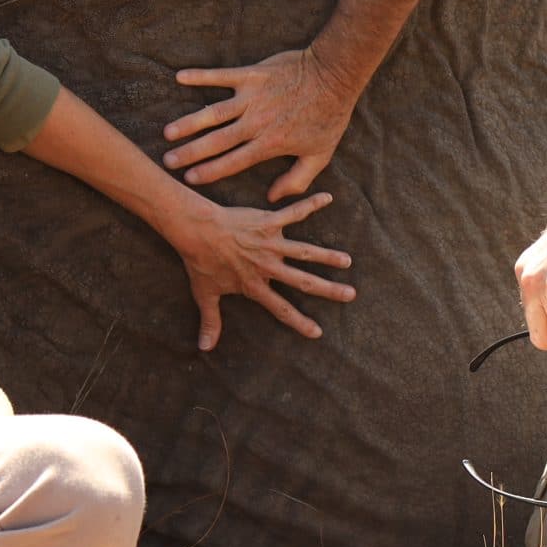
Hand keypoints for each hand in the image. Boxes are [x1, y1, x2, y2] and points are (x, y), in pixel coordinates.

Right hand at [164, 48, 356, 200]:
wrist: (334, 77)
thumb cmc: (328, 117)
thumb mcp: (319, 156)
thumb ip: (297, 180)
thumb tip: (274, 197)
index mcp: (268, 145)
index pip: (233, 163)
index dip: (209, 172)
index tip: (189, 179)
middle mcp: (255, 123)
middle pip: (216, 142)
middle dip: (190, 153)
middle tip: (168, 161)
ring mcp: (251, 98)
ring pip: (213, 114)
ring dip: (189, 123)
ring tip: (168, 133)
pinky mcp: (251, 75)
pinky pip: (221, 76)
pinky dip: (200, 76)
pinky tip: (180, 77)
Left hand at [164, 190, 353, 350]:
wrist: (195, 230)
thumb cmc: (199, 261)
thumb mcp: (204, 294)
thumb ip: (210, 321)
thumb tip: (204, 348)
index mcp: (255, 286)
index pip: (281, 309)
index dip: (299, 322)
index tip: (317, 332)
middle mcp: (268, 267)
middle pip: (303, 282)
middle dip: (328, 289)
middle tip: (350, 294)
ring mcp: (270, 244)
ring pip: (305, 252)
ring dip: (327, 256)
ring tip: (347, 261)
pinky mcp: (268, 222)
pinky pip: (293, 213)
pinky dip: (311, 204)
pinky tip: (327, 198)